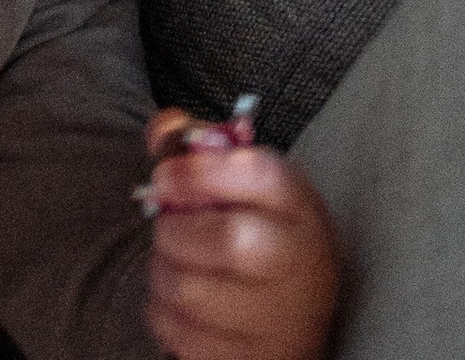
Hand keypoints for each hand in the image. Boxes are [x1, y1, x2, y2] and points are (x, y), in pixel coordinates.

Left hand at [143, 112, 339, 359]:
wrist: (290, 312)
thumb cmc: (257, 228)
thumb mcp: (242, 178)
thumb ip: (199, 145)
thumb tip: (163, 133)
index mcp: (301, 209)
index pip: (263, 177)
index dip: (203, 171)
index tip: (167, 173)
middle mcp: (302, 267)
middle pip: (229, 242)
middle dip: (177, 227)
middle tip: (168, 223)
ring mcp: (279, 323)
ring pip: (190, 290)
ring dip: (163, 268)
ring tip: (177, 260)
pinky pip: (177, 331)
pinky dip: (162, 309)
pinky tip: (181, 299)